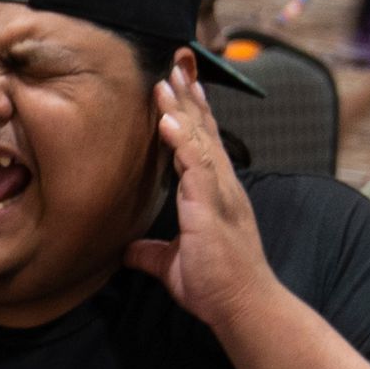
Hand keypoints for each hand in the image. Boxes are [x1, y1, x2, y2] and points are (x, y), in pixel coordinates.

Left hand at [125, 60, 280, 341]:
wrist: (241, 306)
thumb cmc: (215, 285)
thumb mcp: (173, 264)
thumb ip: (152, 252)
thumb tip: (128, 250)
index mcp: (214, 192)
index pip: (202, 142)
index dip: (190, 112)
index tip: (177, 85)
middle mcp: (221, 185)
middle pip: (204, 130)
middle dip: (187, 95)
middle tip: (174, 62)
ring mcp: (220, 192)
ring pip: (201, 139)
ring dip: (182, 108)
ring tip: (166, 79)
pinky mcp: (213, 206)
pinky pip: (198, 165)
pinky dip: (183, 141)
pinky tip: (168, 121)